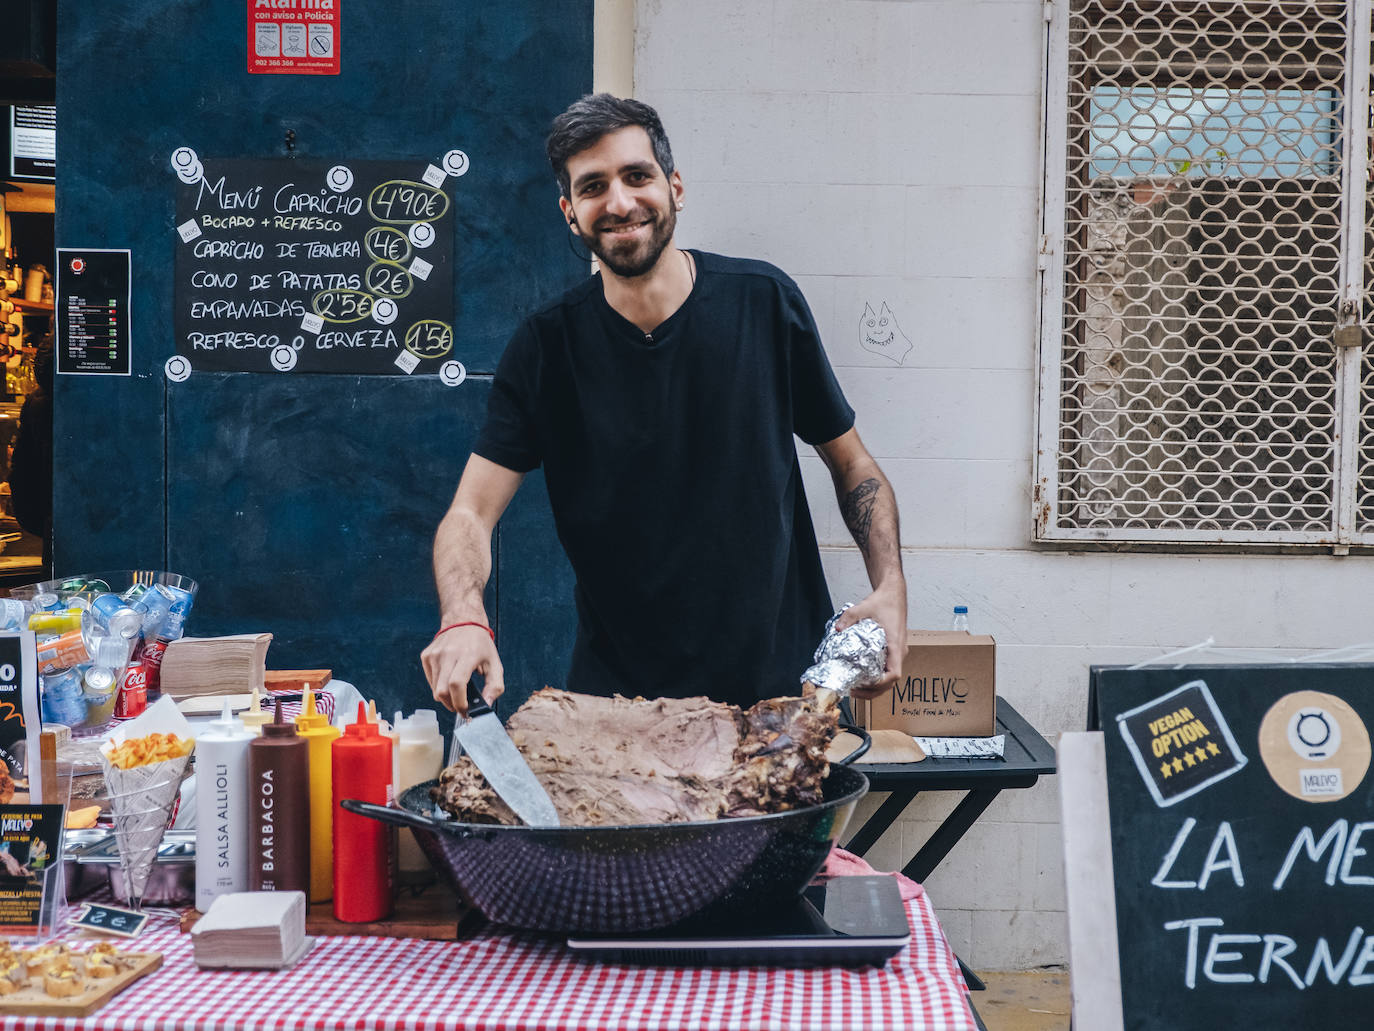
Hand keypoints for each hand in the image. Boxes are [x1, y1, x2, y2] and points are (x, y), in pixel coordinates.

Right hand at [421, 624, 504, 714]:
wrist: (463, 621)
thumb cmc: (480, 645)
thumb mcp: (495, 664)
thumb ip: (495, 686)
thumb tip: (487, 705)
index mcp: (467, 654)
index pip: (456, 684)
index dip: (459, 702)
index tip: (465, 710)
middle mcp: (448, 654)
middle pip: (442, 691)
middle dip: (451, 704)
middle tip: (460, 706)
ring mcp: (435, 654)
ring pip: (435, 689)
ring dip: (446, 696)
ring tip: (457, 690)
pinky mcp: (426, 656)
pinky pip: (430, 681)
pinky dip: (439, 686)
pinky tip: (449, 678)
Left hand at [834, 582, 906, 698]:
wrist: (894, 594)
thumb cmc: (884, 601)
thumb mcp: (864, 607)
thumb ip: (850, 617)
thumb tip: (838, 628)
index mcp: (896, 645)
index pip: (894, 673)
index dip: (880, 683)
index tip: (865, 684)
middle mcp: (899, 652)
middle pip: (891, 681)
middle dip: (874, 690)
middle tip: (854, 692)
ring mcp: (897, 652)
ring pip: (890, 677)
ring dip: (875, 686)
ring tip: (856, 689)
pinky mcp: (893, 650)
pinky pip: (887, 669)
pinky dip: (877, 677)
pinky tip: (863, 677)